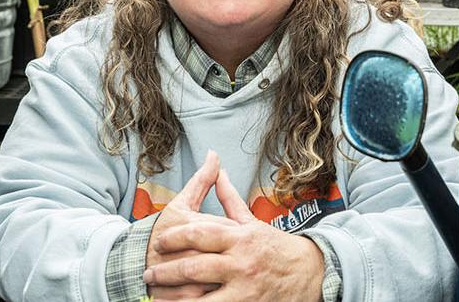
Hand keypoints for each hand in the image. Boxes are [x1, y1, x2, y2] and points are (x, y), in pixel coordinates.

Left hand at [144, 172, 325, 301]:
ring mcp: (244, 287)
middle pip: (194, 265)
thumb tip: (216, 169)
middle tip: (149, 273)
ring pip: (200, 294)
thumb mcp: (252, 221)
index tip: (159, 242)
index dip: (174, 237)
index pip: (199, 233)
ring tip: (155, 296)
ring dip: (173, 297)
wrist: (310, 273)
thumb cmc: (276, 247)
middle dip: (167, 271)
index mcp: (239, 237)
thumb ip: (229, 198)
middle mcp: (241, 262)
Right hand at [145, 151, 238, 299]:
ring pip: (219, 279)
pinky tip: (221, 292)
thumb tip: (215, 156)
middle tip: (242, 260)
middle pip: (226, 255)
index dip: (236, 235)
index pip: (227, 230)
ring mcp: (185, 275)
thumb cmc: (161, 231)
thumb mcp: (181, 203)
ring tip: (233, 277)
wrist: (132, 260)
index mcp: (192, 225)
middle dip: (237, 258)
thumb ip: (202, 180)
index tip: (238, 239)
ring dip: (228, 279)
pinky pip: (205, 298)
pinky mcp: (181, 295)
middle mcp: (190, 249)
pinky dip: (215, 296)